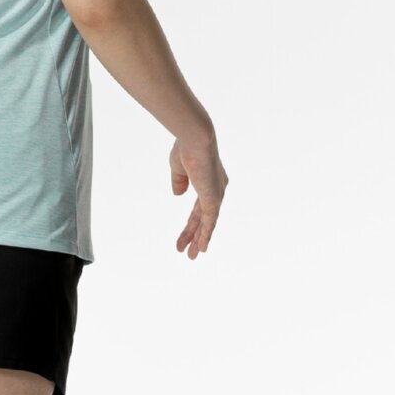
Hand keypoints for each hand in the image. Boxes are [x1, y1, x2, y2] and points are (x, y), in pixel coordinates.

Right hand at [169, 134, 228, 258]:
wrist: (195, 139)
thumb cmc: (186, 147)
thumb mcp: (178, 167)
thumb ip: (179, 181)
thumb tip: (178, 194)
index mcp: (208, 180)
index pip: (200, 206)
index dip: (193, 220)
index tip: (187, 231)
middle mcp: (216, 189)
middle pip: (203, 217)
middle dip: (195, 234)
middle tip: (188, 249)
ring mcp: (216, 195)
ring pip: (206, 223)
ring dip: (197, 239)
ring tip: (190, 255)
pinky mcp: (214, 199)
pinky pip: (210, 222)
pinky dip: (205, 235)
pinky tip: (200, 248)